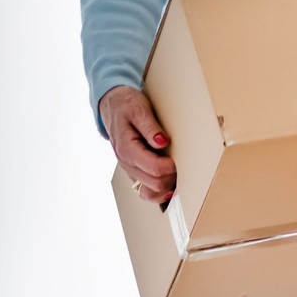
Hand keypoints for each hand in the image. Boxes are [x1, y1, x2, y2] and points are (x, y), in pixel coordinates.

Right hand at [99, 85, 175, 205]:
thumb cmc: (126, 105)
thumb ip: (150, 127)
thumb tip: (163, 142)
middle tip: (184, 166)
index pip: (153, 167)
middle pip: (153, 183)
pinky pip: (144, 190)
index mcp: (127, 148)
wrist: (112, 104)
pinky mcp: (133, 170)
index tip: (181, 159)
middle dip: (171, 177)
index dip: (170, 167)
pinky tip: (169, 187)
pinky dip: (157, 192)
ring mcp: (129, 168)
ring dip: (165, 188)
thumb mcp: (139, 109)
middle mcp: (126, 162)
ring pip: (148, 191)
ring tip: (177, 178)